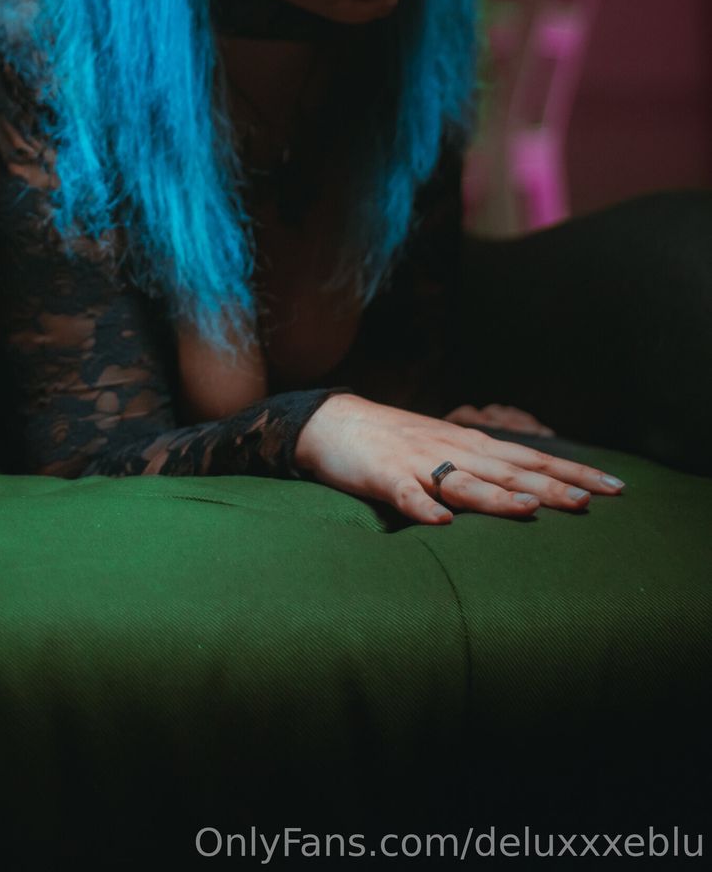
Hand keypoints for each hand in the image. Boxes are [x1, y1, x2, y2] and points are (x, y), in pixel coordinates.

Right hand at [294, 393, 624, 524]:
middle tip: (591, 501)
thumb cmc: (393, 440)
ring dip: (496, 496)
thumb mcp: (445, 449)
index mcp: (470, 446)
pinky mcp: (384, 477)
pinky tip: (439, 523)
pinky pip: (405, 495)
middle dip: (551, 485)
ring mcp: (418, 463)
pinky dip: (422, 507)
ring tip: (530, 508)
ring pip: (463, 482)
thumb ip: (480, 468)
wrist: (332, 422)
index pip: (531, 459)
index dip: (572, 471)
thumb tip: (528, 488)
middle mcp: (452, 451)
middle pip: (509, 470)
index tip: (613, 486)